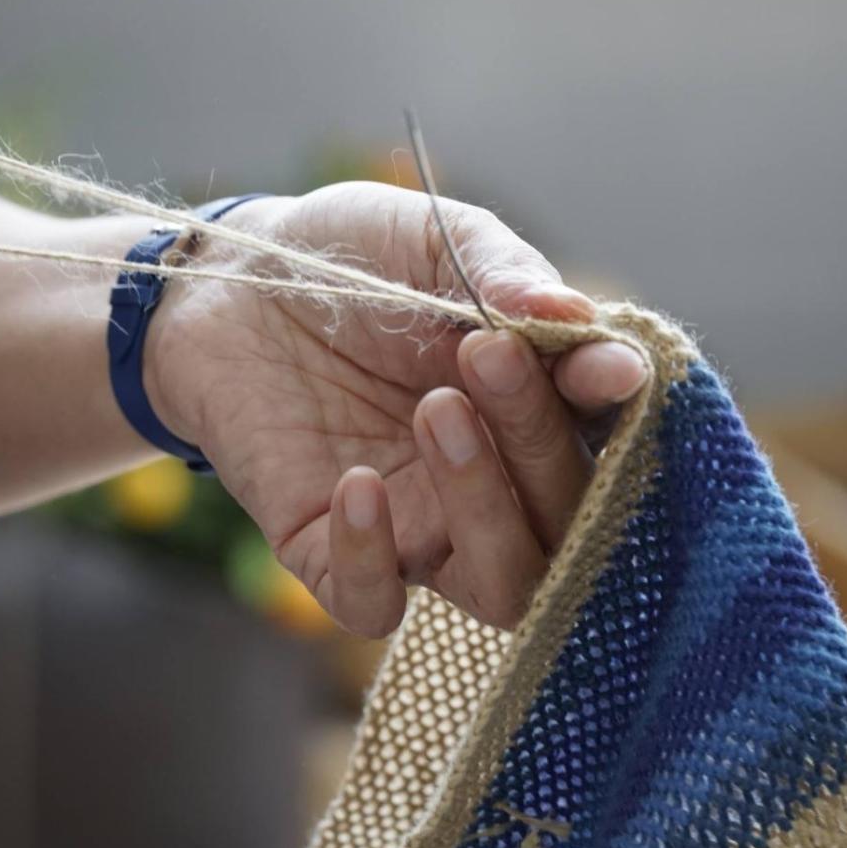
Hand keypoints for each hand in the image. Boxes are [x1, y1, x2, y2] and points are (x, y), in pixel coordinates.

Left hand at [145, 182, 648, 635]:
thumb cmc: (352, 258)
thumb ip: (507, 275)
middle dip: (540, 444)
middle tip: (487, 354)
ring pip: (501, 586)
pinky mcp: (329, 548)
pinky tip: (356, 481)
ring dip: (485, 509)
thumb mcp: (435, 242)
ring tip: (437, 409)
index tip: (601, 367)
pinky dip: (372, 556)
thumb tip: (582, 320)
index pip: (606, 441)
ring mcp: (417, 524)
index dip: (613, 415)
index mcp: (533, 409)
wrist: (233, 277)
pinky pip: (372, 604)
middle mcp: (491, 481)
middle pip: (566, 524)